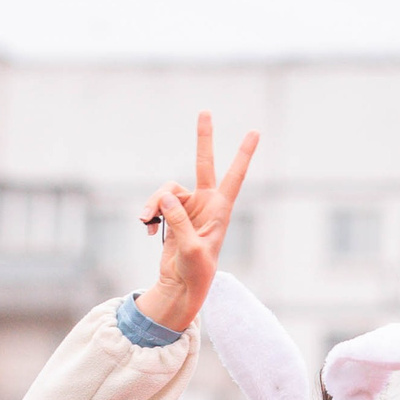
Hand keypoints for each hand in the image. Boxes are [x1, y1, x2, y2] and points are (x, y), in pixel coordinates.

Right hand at [132, 113, 258, 334]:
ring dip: (152, 203)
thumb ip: (179, 221)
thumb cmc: (195, 273)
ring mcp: (188, 209)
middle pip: (204, 164)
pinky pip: (156, 204)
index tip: (255, 132)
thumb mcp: (190, 249)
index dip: (243, 154)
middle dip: (204, 139)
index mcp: (220, 211)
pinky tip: (145, 228)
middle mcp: (205, 204)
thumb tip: (166, 196)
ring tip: (145, 222)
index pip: (234, 176)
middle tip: (205, 111)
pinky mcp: (172, 216)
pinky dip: (148, 213)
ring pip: (166, 191)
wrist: (180, 287)